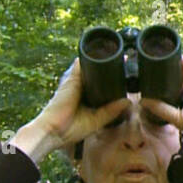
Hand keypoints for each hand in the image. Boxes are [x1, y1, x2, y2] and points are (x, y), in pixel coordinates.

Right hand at [10, 58, 128, 163]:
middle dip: (109, 66)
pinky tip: (104, 53)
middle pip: (96, 72)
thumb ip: (111, 111)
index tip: (125, 73)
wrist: (54, 130)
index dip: (112, 77)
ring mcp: (75, 80)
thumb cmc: (71, 128)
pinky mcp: (72, 77)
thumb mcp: (96, 120)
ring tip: (122, 56)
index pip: (100, 82)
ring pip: (90, 65)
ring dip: (102, 59)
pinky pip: (82, 63)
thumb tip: (128, 101)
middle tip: (127, 61)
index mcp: (86, 95)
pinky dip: (91, 58)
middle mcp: (80, 85)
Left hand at [143, 57, 182, 149]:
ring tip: (162, 58)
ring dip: (175, 68)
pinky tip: (176, 58)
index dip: (162, 87)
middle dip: (168, 75)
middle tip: (154, 66)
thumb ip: (162, 109)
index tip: (149, 79)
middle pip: (178, 82)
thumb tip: (143, 101)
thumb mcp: (180, 120)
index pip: (171, 94)